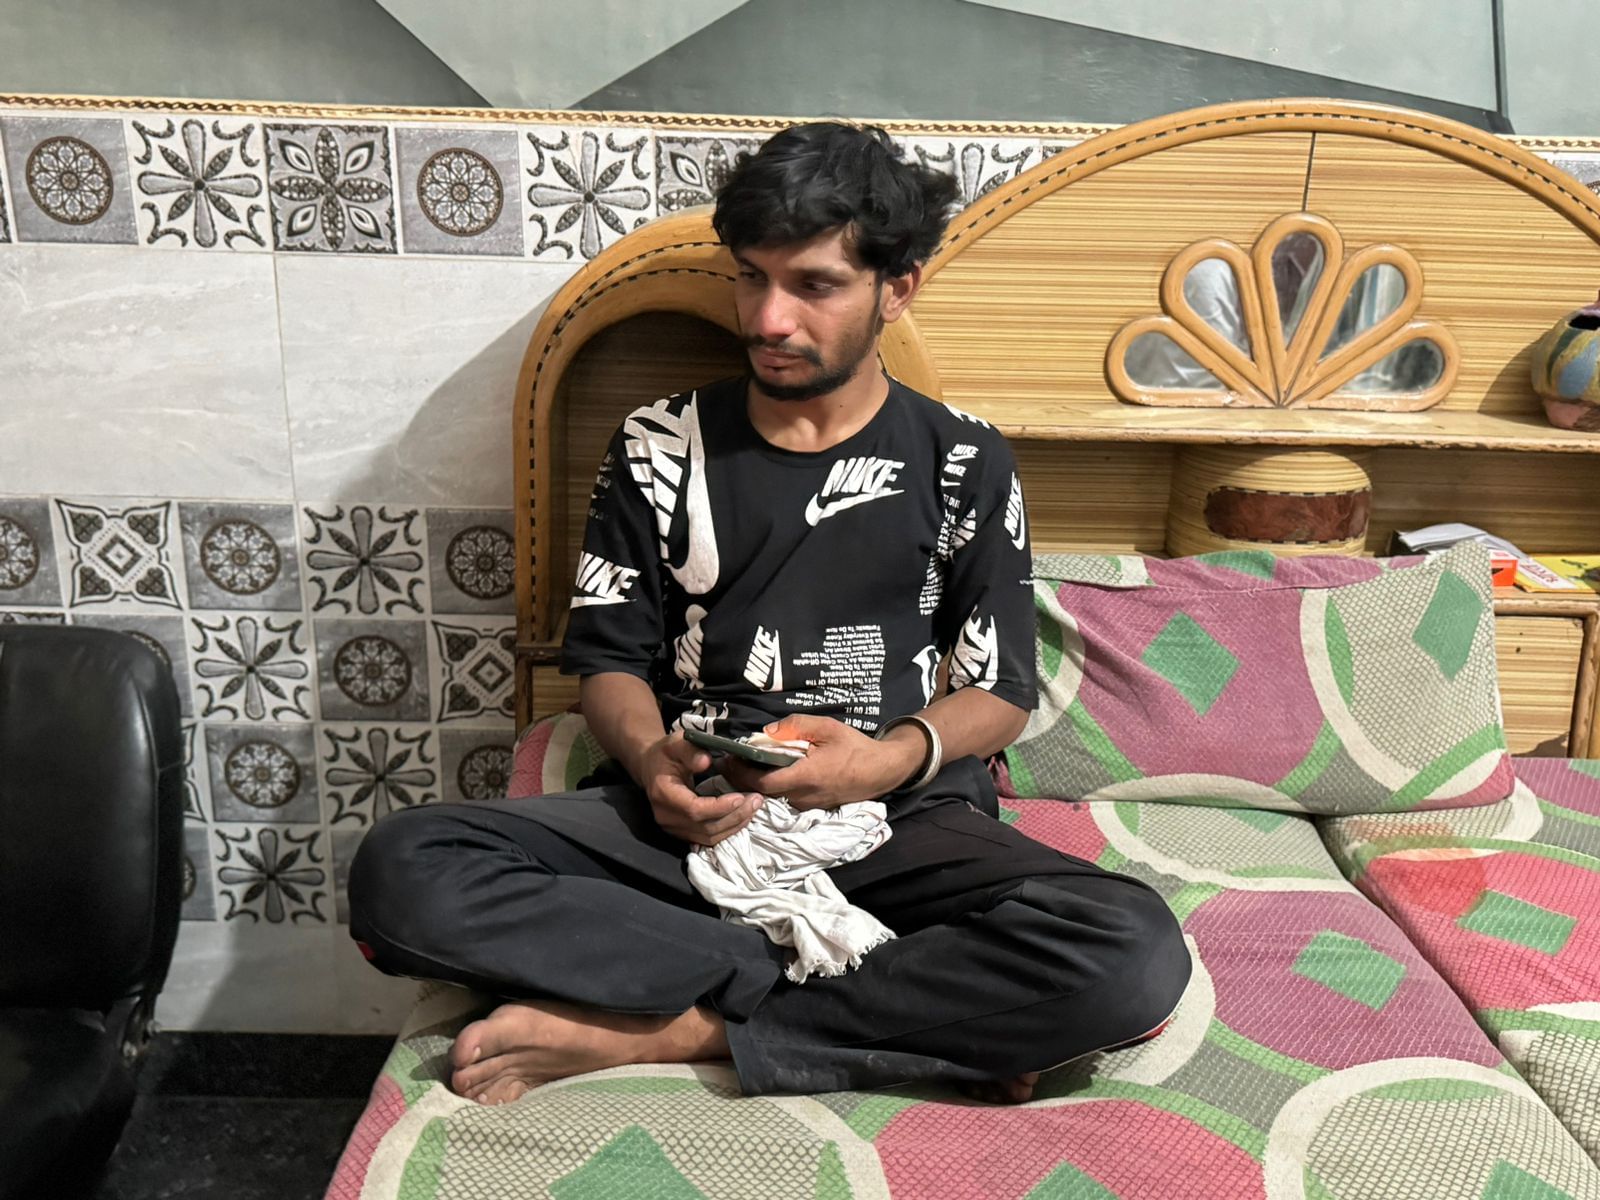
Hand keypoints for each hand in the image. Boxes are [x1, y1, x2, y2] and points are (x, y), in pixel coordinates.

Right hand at [635, 734, 764, 846]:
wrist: (651, 768)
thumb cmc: (666, 754)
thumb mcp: (676, 743)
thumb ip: (690, 750)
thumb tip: (706, 761)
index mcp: (663, 794)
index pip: (694, 809)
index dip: (719, 806)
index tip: (741, 796)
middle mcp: (666, 817)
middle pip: (705, 827)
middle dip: (734, 816)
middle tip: (757, 800)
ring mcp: (673, 828)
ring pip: (709, 837)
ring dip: (735, 825)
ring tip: (754, 807)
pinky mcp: (682, 833)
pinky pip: (708, 838)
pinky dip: (728, 829)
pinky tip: (743, 816)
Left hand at [719, 715, 923, 809]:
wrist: (881, 771)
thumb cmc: (855, 747)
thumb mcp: (827, 727)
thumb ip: (796, 726)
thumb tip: (766, 732)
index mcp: (806, 777)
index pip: (763, 782)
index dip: (740, 773)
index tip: (726, 760)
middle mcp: (803, 797)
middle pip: (761, 793)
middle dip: (740, 779)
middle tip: (725, 762)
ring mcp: (807, 805)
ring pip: (772, 798)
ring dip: (754, 784)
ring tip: (741, 765)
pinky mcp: (812, 806)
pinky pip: (784, 798)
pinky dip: (769, 787)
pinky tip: (764, 773)